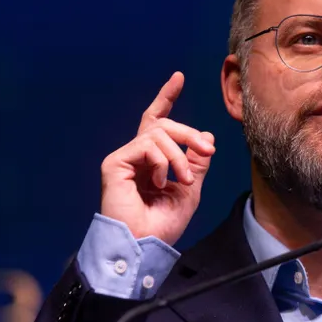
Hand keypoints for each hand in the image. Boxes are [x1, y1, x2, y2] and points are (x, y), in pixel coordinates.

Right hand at [100, 72, 215, 244]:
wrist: (145, 244)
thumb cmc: (163, 225)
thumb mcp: (190, 190)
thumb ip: (196, 163)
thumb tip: (206, 137)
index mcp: (152, 161)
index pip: (157, 122)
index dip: (166, 98)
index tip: (178, 77)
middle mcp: (136, 155)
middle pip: (163, 125)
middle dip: (189, 135)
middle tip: (207, 152)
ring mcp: (123, 158)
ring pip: (158, 134)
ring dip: (178, 156)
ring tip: (182, 181)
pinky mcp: (115, 163)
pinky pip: (146, 146)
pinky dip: (161, 162)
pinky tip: (159, 183)